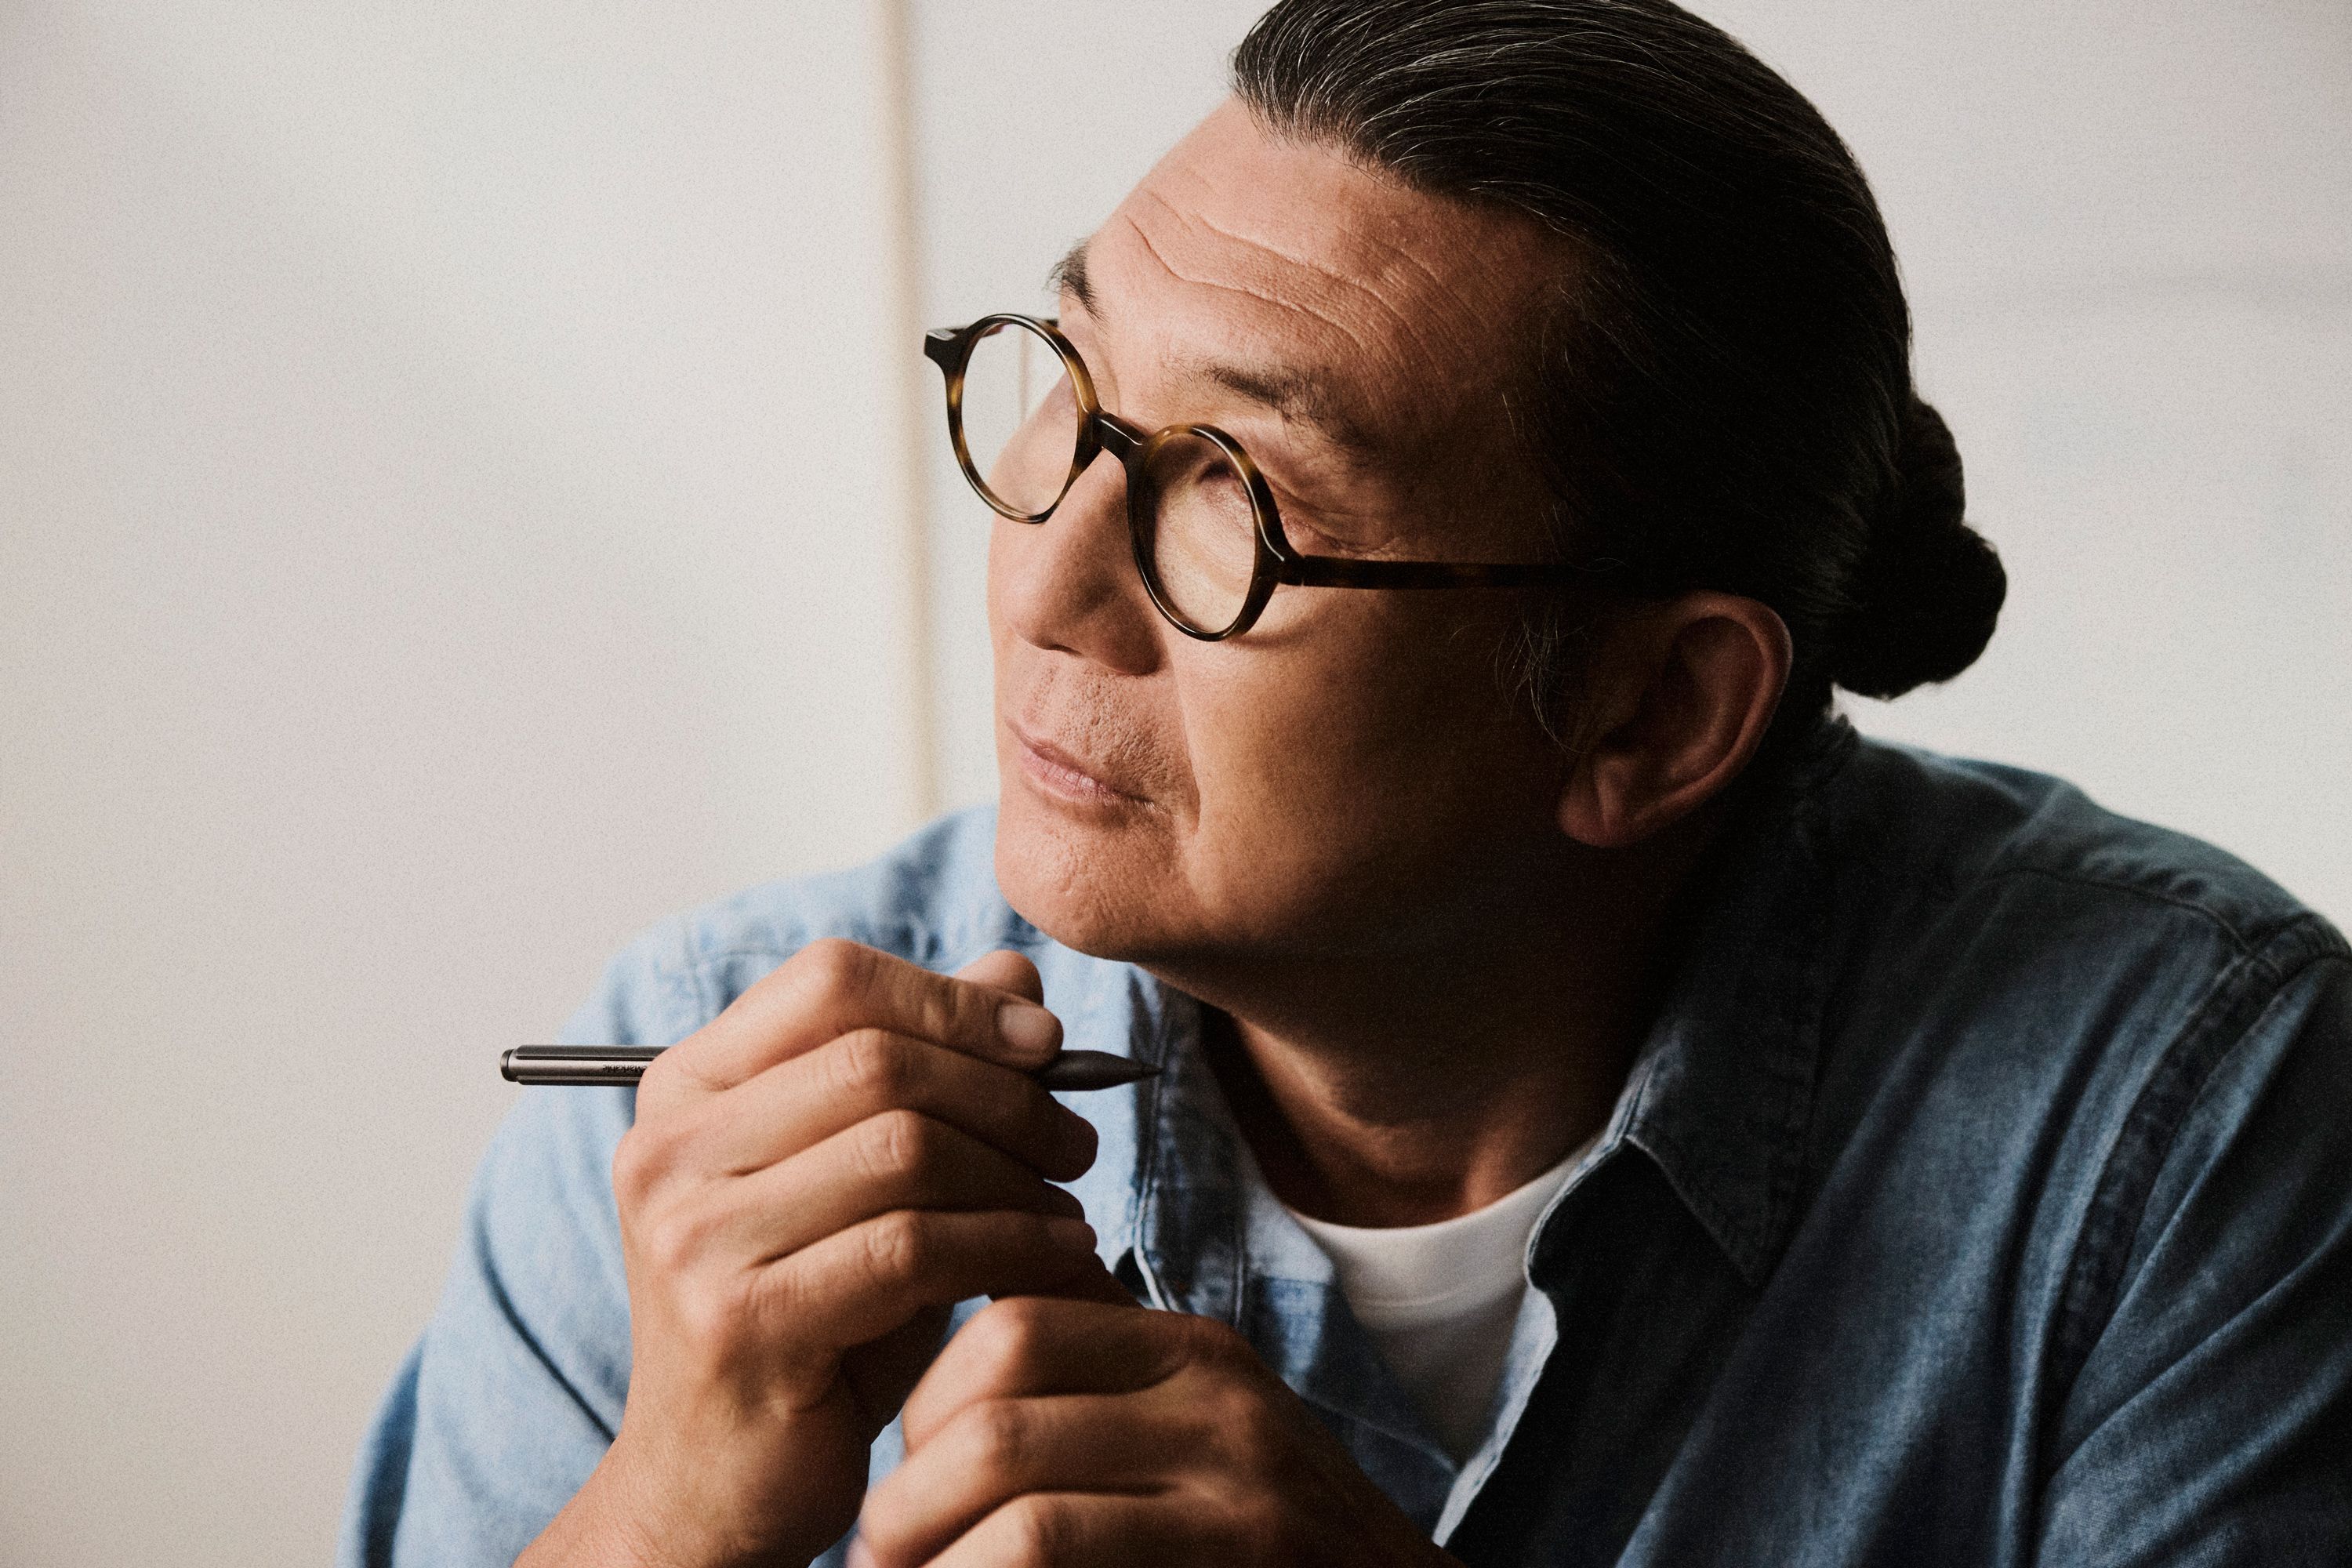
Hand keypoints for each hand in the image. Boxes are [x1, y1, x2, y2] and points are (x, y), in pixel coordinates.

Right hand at [521, 940, 1130, 1567]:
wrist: (716, 1488)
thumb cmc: (810, 1317)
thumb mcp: (864, 1177)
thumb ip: (930, 1065)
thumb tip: (1016, 971)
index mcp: (686, 1089)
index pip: (831, 980)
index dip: (952, 998)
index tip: (1042, 1041)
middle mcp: (670, 1149)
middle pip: (879, 1059)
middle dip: (1006, 1092)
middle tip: (1074, 1139)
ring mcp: (693, 1237)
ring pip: (905, 1148)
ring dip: (1016, 1173)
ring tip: (1066, 1203)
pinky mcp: (743, 1322)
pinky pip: (912, 1248)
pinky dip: (1008, 1242)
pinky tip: (1054, 1256)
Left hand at [850, 1297, 1460, 1567]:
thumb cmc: (1263, 1543)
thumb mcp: (1196, 1433)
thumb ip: (1102, 1366)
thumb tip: (977, 1295)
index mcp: (1190, 1351)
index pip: (1010, 1322)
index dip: (924, 1400)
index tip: (899, 1477)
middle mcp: (1216, 1397)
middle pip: (997, 1396)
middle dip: (908, 1484)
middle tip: (875, 1553)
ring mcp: (1235, 1485)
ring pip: (1017, 1486)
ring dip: (930, 1552)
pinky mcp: (1236, 1556)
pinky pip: (1056, 1551)